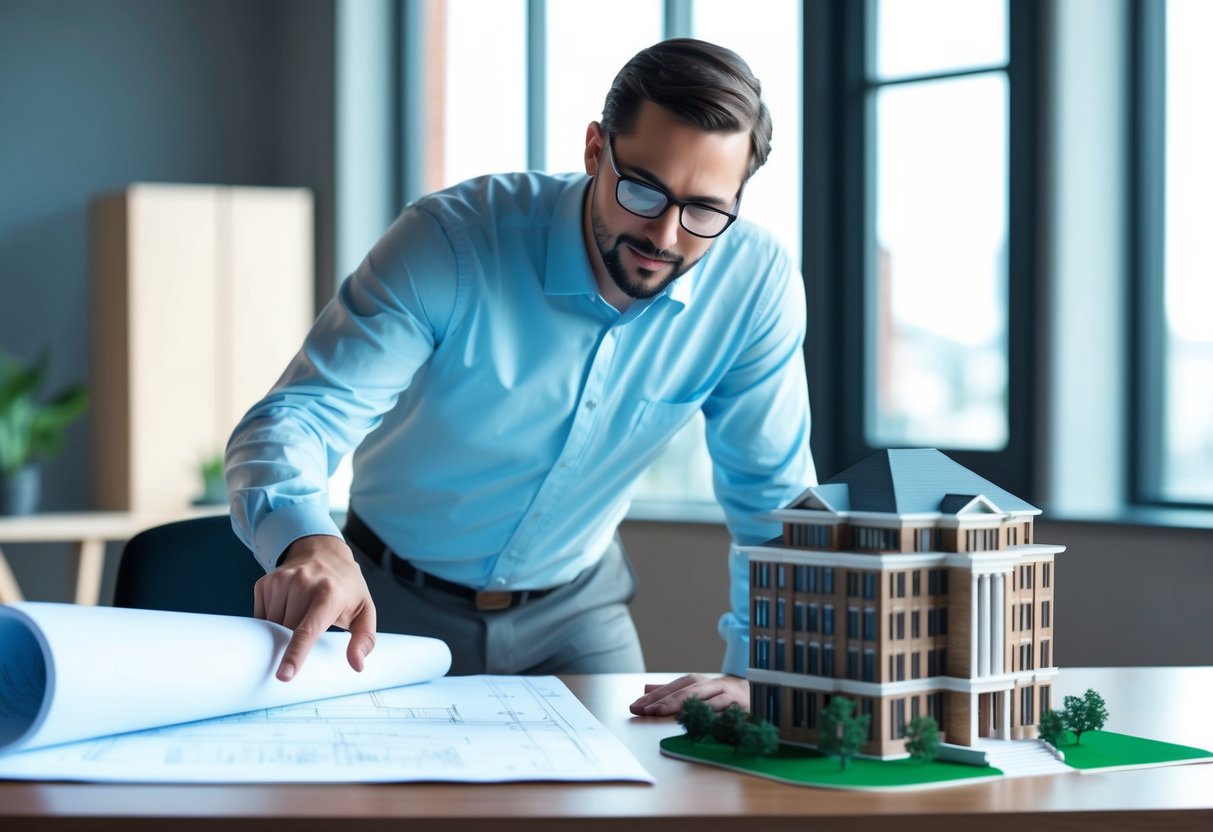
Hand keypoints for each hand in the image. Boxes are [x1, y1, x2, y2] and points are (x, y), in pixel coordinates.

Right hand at [253, 534, 376, 681]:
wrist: (324, 551)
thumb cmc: (346, 587)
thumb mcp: (364, 610)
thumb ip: (364, 639)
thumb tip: (357, 665)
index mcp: (328, 594)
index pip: (307, 630)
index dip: (295, 655)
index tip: (283, 675)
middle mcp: (302, 584)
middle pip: (286, 632)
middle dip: (295, 637)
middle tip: (312, 621)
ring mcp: (281, 581)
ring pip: (271, 625)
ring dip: (283, 627)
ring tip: (302, 610)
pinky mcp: (266, 582)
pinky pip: (261, 615)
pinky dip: (272, 617)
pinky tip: (288, 604)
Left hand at [628, 673, 749, 716]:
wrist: (760, 694)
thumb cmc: (723, 694)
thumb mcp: (697, 689)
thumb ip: (672, 690)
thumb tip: (646, 689)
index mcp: (699, 682)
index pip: (674, 686)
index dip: (656, 695)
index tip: (636, 706)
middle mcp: (712, 685)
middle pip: (688, 691)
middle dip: (667, 701)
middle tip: (648, 710)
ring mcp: (728, 696)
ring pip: (706, 699)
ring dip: (688, 707)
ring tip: (669, 714)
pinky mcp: (742, 708)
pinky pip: (727, 712)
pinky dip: (714, 716)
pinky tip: (702, 720)